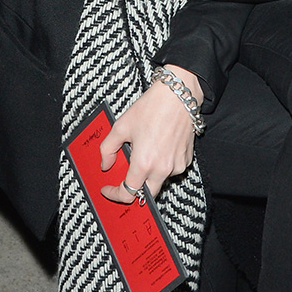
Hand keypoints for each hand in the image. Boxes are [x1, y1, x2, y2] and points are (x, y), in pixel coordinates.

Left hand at [100, 64, 202, 202]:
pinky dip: (162, 165)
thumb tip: (105, 164)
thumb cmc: (151, 108)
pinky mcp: (186, 160)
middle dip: (133, 190)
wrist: (178, 96)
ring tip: (144, 153)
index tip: (108, 189)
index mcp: (144, 163)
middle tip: (124, 179)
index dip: (114, 194)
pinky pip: (171, 170)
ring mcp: (176, 166)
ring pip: (159, 181)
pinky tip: (158, 148)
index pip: (128, 193)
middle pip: (146, 194)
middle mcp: (162, 169)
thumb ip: (107, 149)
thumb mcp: (121, 126)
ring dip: (149, 175)